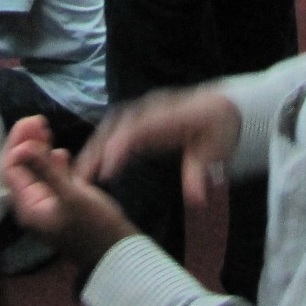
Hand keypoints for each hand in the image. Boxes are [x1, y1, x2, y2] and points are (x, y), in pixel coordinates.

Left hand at [2, 117, 139, 272]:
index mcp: (27, 207)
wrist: (116, 252)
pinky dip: (52, 163)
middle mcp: (32, 206)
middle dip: (26, 142)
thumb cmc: (95, 225)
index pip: (11, 168)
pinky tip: (61, 153)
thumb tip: (22, 146)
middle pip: (20, 168)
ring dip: (38, 149)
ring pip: (34, 171)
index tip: (32, 121)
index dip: (18, 142)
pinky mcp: (61, 204)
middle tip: (38, 119)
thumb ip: (46, 170)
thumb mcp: (71, 195)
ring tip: (47, 128)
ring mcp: (46, 205)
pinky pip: (49, 179)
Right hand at [76, 86, 242, 209]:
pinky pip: (117, 127)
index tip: (104, 171)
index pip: (135, 131)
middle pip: (116, 126)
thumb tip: (195, 200)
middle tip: (79, 177)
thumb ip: (200, 174)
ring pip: (112, 125)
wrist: (225, 105)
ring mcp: (145, 111)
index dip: (117, 149)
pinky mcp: (142, 117)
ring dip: (95, 147)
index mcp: (168, 117)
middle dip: (95, 150)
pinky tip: (94, 162)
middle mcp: (151, 110)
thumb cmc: (219, 128)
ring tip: (80, 172)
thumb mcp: (215, 152)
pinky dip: (102, 143)